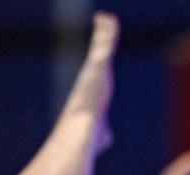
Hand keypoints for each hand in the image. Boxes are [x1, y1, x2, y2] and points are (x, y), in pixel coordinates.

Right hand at [83, 13, 117, 154]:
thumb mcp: (100, 137)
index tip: (99, 54)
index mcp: (91, 92)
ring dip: (105, 31)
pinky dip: (107, 31)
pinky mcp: (97, 67)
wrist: (80, 135)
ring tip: (107, 18)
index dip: (98, 61)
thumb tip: (105, 138)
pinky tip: (109, 20)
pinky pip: (104, 44)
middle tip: (102, 24)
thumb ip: (104, 132)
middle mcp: (90, 80)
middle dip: (100, 39)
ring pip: (100, 46)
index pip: (96, 72)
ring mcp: (92, 72)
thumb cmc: (88, 140)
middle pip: (97, 54)